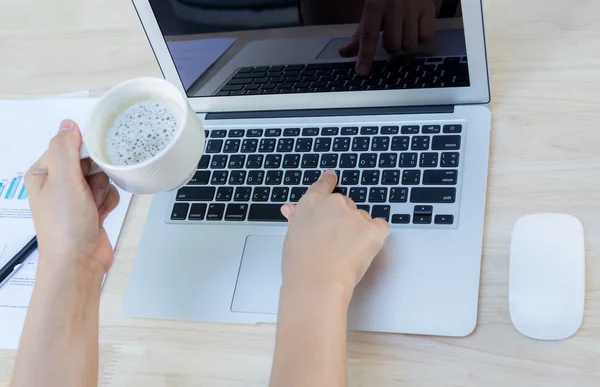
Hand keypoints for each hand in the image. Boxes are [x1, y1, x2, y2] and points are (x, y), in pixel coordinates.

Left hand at [25, 119, 119, 273]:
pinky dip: (108, 201)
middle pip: (89, 161)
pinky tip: (100, 213)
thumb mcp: (63, 180)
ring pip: (102, 176)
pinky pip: (108, 192)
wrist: (79, 263)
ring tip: (93, 206)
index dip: (85, 152)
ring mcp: (75, 197)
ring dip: (103, 190)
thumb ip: (65, 148)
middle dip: (96, 175)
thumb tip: (68, 125)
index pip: (68, 146)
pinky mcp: (91, 208)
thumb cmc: (65, 228)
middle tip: (89, 190)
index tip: (92, 163)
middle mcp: (57, 184)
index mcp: (43, 173)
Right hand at [279, 170, 389, 293]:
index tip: (332, 177)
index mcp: (312, 202)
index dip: (329, 181)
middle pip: (345, 205)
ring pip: (362, 218)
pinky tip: (363, 250)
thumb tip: (291, 209)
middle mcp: (335, 203)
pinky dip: (375, 237)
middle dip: (343, 220)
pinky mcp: (373, 228)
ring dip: (358, 231)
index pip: (324, 185)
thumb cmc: (300, 264)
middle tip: (335, 242)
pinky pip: (380, 227)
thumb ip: (297, 218)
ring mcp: (356, 214)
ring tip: (344, 253)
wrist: (316, 281)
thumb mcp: (292, 235)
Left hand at [339, 0, 437, 75]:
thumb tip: (344, 53)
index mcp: (375, 5)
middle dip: (391, 46)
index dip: (365, 56)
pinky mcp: (428, 8)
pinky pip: (426, 38)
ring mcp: (413, 7)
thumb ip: (358, 34)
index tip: (362, 72)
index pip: (368, 35)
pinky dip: (421, 38)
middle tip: (392, 35)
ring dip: (406, 44)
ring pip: (409, 45)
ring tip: (405, 31)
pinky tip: (417, 28)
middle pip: (392, 45)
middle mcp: (394, 7)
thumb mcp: (370, 9)